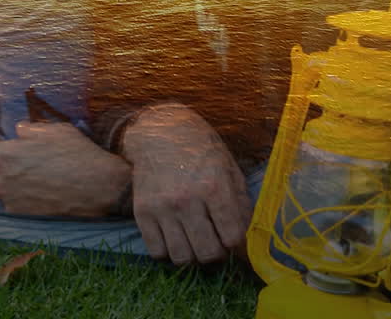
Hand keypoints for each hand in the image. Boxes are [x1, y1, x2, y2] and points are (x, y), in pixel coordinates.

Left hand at [0, 122, 130, 216]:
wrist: (100, 188)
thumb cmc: (78, 154)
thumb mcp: (57, 130)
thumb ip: (31, 129)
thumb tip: (19, 130)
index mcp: (3, 154)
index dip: (13, 153)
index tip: (29, 156)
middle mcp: (0, 180)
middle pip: (1, 175)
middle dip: (16, 172)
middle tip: (42, 172)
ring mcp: (10, 203)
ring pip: (11, 194)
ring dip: (23, 190)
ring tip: (49, 187)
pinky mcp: (23, 220)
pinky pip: (21, 209)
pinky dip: (32, 206)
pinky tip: (51, 200)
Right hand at [121, 105, 250, 264]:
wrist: (160, 132)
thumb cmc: (201, 150)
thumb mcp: (229, 168)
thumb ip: (241, 203)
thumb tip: (248, 238)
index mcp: (214, 186)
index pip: (232, 237)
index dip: (237, 243)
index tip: (232, 237)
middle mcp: (187, 199)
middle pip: (207, 253)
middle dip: (216, 254)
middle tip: (214, 242)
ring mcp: (162, 207)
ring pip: (181, 257)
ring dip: (192, 255)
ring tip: (194, 241)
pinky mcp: (142, 212)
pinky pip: (156, 251)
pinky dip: (168, 251)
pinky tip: (174, 237)